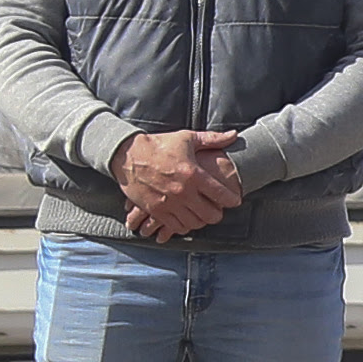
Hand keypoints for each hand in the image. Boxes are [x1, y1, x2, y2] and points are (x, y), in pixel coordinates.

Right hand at [117, 130, 246, 241]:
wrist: (127, 155)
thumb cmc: (158, 145)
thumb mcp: (187, 138)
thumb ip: (212, 139)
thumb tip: (234, 135)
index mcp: (194, 174)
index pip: (222, 195)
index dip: (232, 200)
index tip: (235, 200)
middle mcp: (183, 192)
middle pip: (211, 215)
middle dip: (217, 213)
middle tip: (217, 209)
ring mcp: (169, 203)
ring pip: (195, 223)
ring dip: (201, 220)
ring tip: (202, 213)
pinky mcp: (156, 211)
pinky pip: (176, 227)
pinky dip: (184, 225)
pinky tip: (186, 218)